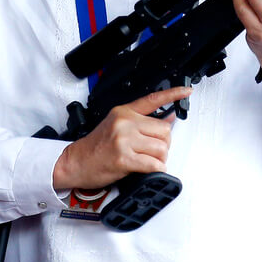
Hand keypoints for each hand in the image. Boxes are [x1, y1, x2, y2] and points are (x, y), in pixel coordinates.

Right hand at [52, 85, 191, 190]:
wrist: (75, 162)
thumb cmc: (95, 147)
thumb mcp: (115, 125)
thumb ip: (140, 121)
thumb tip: (168, 118)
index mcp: (123, 112)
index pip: (152, 100)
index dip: (172, 94)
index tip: (186, 91)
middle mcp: (125, 123)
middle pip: (164, 130)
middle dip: (164, 144)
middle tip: (151, 151)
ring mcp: (124, 140)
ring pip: (162, 148)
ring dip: (160, 159)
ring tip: (147, 161)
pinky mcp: (124, 158)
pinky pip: (154, 164)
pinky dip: (156, 170)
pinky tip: (147, 169)